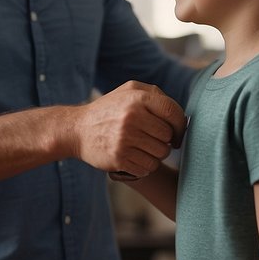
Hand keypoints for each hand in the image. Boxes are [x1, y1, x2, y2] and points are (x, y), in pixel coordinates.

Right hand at [70, 81, 186, 177]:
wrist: (77, 129)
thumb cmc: (110, 109)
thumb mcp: (129, 91)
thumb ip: (155, 96)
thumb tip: (181, 116)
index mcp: (137, 98)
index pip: (173, 112)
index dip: (180, 125)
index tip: (176, 133)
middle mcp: (132, 117)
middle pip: (168, 137)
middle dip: (166, 141)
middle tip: (154, 140)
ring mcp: (125, 139)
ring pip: (160, 154)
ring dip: (156, 154)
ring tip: (144, 148)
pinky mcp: (119, 158)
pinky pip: (148, 168)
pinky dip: (145, 166)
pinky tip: (136, 157)